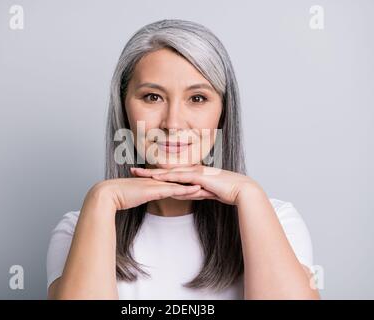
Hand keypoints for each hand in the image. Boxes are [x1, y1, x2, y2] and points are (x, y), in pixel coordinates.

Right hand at [86, 177, 212, 210]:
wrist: (108, 194)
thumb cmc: (120, 196)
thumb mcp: (137, 196)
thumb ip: (145, 194)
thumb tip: (150, 196)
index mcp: (156, 182)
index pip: (178, 182)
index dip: (191, 183)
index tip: (205, 185)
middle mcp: (159, 181)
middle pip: (184, 181)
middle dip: (199, 183)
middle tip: (214, 184)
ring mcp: (158, 184)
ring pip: (182, 184)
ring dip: (198, 186)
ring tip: (213, 187)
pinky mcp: (155, 190)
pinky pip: (175, 189)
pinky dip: (187, 190)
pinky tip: (197, 190)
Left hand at [130, 165, 260, 205]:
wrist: (241, 189)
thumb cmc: (227, 191)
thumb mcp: (207, 192)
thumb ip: (196, 191)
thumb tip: (188, 193)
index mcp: (193, 173)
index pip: (170, 173)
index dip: (156, 174)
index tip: (142, 175)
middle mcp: (192, 169)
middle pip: (166, 170)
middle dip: (148, 171)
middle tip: (132, 171)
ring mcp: (195, 171)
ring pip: (170, 171)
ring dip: (153, 173)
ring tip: (139, 174)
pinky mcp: (199, 176)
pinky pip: (180, 177)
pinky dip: (167, 177)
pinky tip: (157, 178)